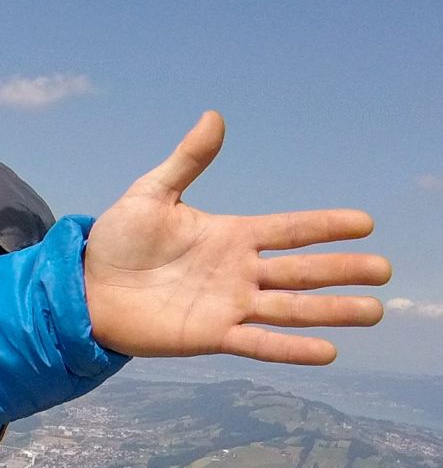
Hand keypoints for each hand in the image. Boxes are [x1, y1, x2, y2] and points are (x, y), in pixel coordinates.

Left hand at [83, 113, 390, 362]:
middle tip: (383, 270)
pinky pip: (259, 342)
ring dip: (332, 311)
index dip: (327, 226)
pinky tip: (327, 351)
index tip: (365, 223)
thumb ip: (186, 161)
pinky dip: (291, 348)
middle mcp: (239, 271)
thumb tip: (214, 117)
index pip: (291, 230)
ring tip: (373, 312)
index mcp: (232, 235)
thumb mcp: (151, 194)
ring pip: (291, 308)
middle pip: (302, 271)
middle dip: (343, 270)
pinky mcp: (211, 335)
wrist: (84, 287)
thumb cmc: (117, 241)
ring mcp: (229, 304)